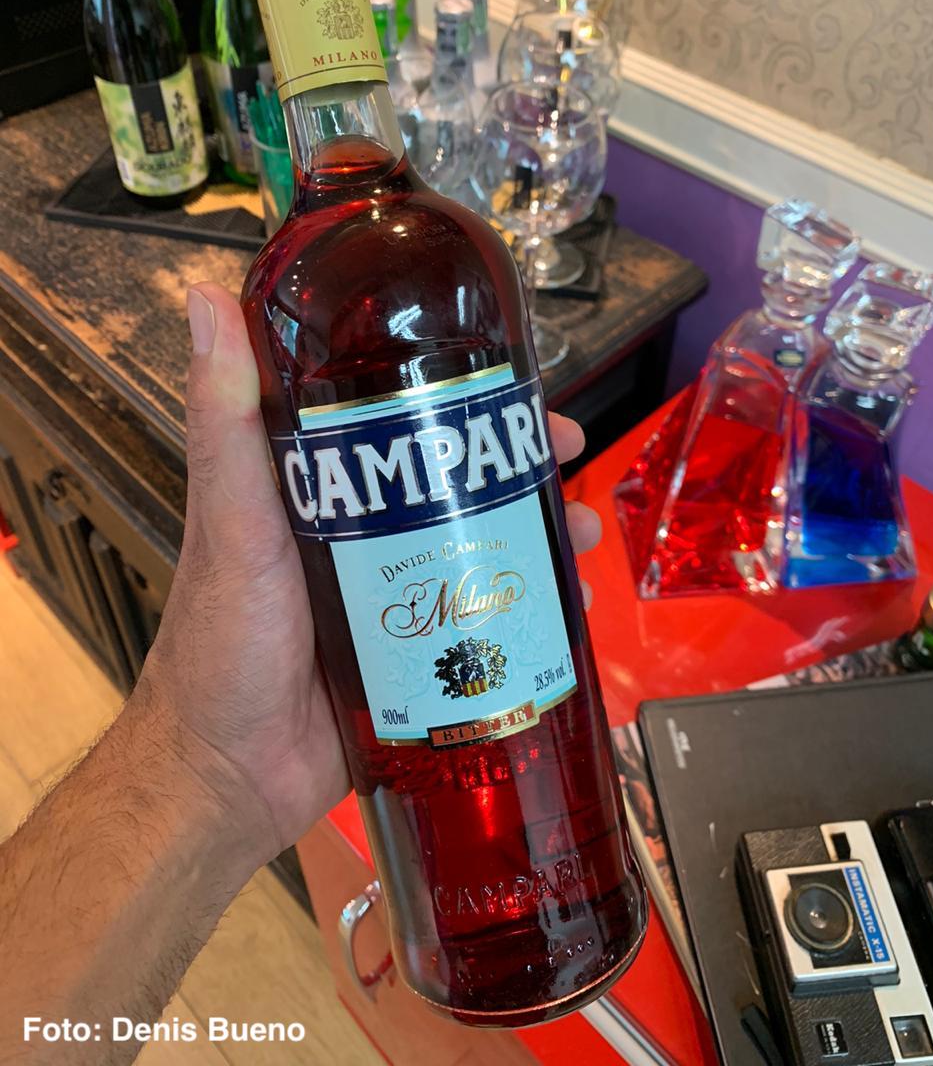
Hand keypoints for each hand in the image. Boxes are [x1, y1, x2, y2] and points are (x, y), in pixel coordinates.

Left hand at [138, 284, 602, 864]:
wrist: (231, 779)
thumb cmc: (221, 644)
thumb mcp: (231, 522)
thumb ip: (225, 422)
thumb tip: (208, 298)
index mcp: (317, 488)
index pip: (392, 417)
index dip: (452, 390)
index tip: (504, 377)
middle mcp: (361, 533)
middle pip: (454, 480)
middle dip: (517, 461)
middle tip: (568, 450)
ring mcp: (395, 593)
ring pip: (480, 543)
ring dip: (537, 528)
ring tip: (578, 532)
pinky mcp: (420, 653)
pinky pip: (485, 615)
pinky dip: (530, 601)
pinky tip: (569, 601)